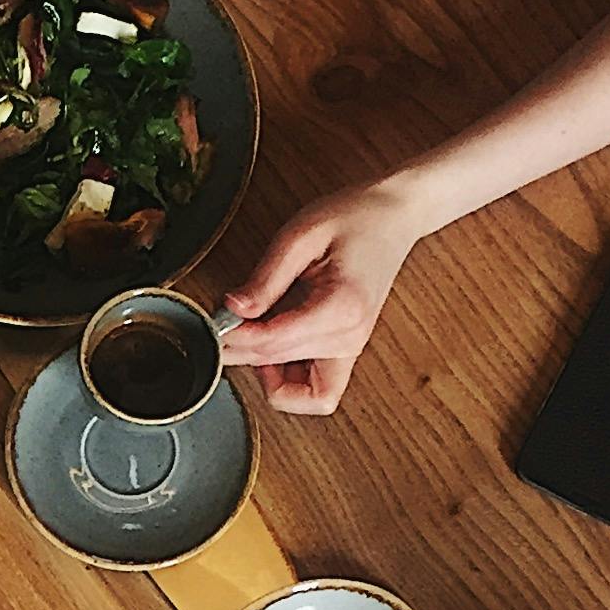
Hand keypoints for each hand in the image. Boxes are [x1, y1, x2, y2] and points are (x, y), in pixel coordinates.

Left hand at [216, 178, 428, 414]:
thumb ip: (265, 278)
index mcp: (341, 307)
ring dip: (262, 370)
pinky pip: (316, 393)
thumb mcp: (300, 235)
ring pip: (294, 388)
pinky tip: (273, 353)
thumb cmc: (354, 217)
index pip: (273, 342)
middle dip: (241, 349)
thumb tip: (233, 309)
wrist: (393, 216)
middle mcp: (350, 336)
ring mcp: (352, 348)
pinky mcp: (347, 351)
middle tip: (224, 323)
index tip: (217, 321)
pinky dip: (289, 384)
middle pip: (276, 364)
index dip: (235, 337)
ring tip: (251, 334)